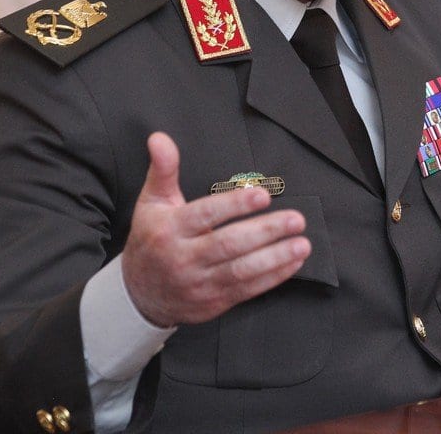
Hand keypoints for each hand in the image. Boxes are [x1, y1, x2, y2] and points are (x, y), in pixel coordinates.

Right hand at [120, 132, 310, 327]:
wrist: (139, 293)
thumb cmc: (151, 239)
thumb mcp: (151, 201)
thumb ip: (163, 169)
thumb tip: (160, 138)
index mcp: (170, 229)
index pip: (205, 215)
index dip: (235, 205)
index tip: (262, 195)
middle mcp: (184, 258)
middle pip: (229, 244)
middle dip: (266, 232)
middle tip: (295, 219)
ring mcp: (199, 283)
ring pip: (241, 271)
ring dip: (275, 258)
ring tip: (301, 244)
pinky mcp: (213, 302)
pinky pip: (246, 290)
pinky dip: (273, 277)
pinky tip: (292, 263)